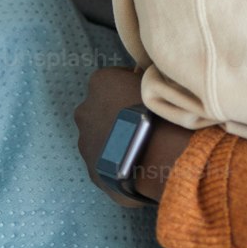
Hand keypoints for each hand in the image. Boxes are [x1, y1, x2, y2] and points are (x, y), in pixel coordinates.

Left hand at [73, 65, 194, 204]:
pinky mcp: (91, 168)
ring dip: (116, 138)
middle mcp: (85, 110)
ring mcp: (84, 141)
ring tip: (142, 145)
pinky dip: (117, 160)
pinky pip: (105, 160)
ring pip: (101, 136)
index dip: (132, 86)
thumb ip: (147, 80)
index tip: (147, 96)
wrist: (160, 158)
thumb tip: (148, 80)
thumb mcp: (159, 82)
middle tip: (144, 121)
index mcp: (100, 82)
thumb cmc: (161, 115)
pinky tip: (137, 162)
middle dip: (118, 112)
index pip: (115, 78)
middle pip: (102, 107)